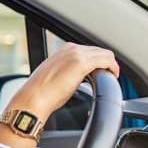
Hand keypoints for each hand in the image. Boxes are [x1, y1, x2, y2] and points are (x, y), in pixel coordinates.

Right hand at [0, 43, 118, 147]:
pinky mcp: (81, 64)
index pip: (90, 50)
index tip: (101, 71)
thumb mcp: (55, 74)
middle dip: (106, 62)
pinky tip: (113, 76)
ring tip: (111, 77)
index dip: (99, 60)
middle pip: (100, 50)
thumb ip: (67, 70)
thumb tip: (75, 77)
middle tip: (108, 76)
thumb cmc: (42, 92)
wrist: (34, 98)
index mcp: (64, 50)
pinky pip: (107, 61)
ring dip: (111, 65)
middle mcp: (70, 49)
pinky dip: (113, 68)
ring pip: (106, 54)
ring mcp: (76, 55)